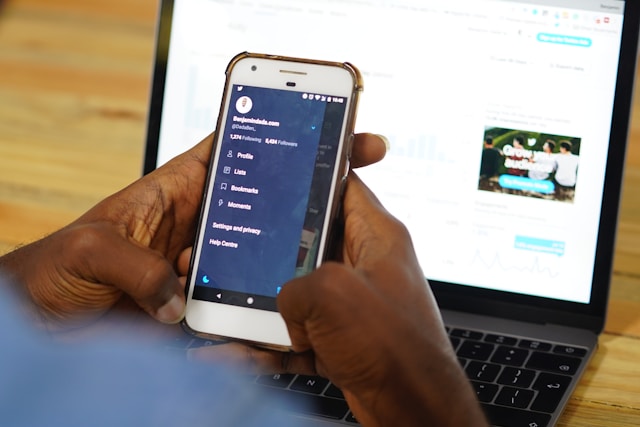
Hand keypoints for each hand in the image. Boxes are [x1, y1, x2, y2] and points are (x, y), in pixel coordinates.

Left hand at [0, 133, 386, 332]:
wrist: (47, 325)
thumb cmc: (58, 272)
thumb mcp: (91, 250)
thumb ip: (137, 266)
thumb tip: (178, 299)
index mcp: (173, 192)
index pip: (229, 149)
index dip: (272, 132)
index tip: (316, 125)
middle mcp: (197, 226)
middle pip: (260, 200)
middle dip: (303, 191)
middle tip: (349, 185)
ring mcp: (205, 265)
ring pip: (260, 254)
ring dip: (286, 258)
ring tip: (320, 259)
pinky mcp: (203, 304)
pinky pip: (240, 303)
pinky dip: (257, 310)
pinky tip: (271, 317)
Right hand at [188, 172, 485, 425]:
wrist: (412, 408)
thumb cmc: (395, 348)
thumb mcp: (333, 296)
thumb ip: (295, 285)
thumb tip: (284, 301)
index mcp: (377, 237)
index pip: (344, 187)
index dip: (313, 175)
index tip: (283, 169)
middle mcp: (368, 266)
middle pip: (312, 243)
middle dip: (276, 252)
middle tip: (241, 250)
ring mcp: (355, 304)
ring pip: (301, 292)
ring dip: (269, 305)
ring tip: (230, 306)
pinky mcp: (344, 337)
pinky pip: (300, 333)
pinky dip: (273, 343)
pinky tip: (240, 351)